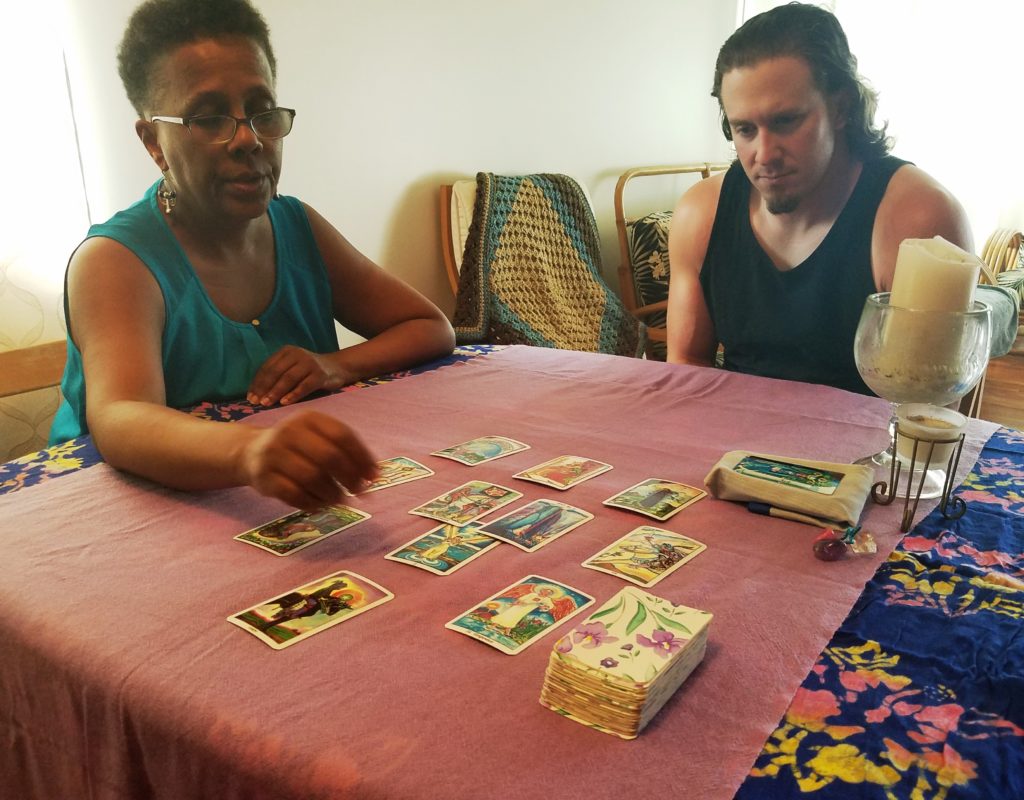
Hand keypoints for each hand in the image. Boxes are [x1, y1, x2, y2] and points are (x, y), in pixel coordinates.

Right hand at [241, 411, 377, 509]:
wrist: (251, 452)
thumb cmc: (297, 447)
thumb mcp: (318, 438)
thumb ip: (346, 451)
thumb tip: (375, 474)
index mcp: (309, 418)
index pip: (342, 435)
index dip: (362, 457)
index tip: (375, 476)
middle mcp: (289, 432)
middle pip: (329, 456)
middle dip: (350, 477)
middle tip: (361, 492)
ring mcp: (274, 454)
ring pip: (312, 477)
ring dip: (332, 493)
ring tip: (339, 500)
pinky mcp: (263, 477)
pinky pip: (294, 494)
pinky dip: (312, 503)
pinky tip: (320, 506)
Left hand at [247, 346, 350, 406]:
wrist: (337, 367)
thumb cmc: (309, 371)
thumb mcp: (292, 367)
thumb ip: (278, 375)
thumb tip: (257, 393)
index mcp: (286, 352)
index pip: (267, 367)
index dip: (257, 383)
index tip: (249, 397)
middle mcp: (297, 354)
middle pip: (276, 372)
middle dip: (264, 388)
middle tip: (255, 402)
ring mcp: (310, 363)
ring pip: (289, 378)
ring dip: (276, 392)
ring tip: (266, 403)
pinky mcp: (320, 374)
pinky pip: (305, 385)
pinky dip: (294, 394)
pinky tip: (284, 403)